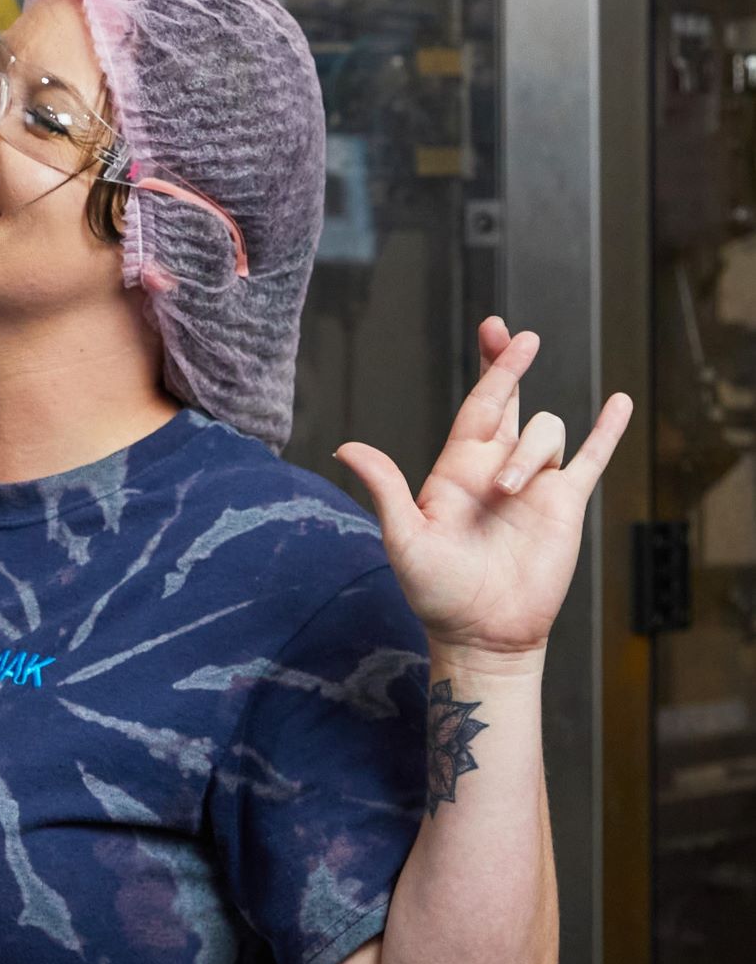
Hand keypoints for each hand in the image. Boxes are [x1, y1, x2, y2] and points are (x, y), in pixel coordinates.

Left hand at [335, 316, 631, 667]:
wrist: (482, 633)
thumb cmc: (436, 590)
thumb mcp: (404, 537)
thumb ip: (384, 489)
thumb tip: (345, 448)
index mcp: (457, 467)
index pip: (478, 404)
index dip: (489, 368)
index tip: (495, 331)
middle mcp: (497, 468)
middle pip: (510, 401)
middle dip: (510, 366)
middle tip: (519, 336)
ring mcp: (534, 485)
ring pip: (546, 433)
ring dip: (531, 450)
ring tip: (510, 491)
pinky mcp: (565, 507)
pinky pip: (592, 460)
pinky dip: (606, 432)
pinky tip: (619, 403)